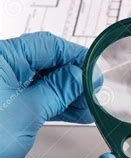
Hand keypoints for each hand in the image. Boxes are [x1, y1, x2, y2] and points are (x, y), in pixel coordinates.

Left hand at [0, 32, 91, 157]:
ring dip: (68, 94)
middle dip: (74, 78)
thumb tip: (81, 75)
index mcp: (0, 57)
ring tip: (88, 106)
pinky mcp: (4, 105)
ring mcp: (2, 87)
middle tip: (94, 91)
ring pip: (42, 82)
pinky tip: (73, 112)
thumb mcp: (28, 111)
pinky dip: (55, 104)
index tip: (95, 69)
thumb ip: (58, 90)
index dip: (75, 56)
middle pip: (46, 63)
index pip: (47, 46)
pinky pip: (35, 97)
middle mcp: (0, 68)